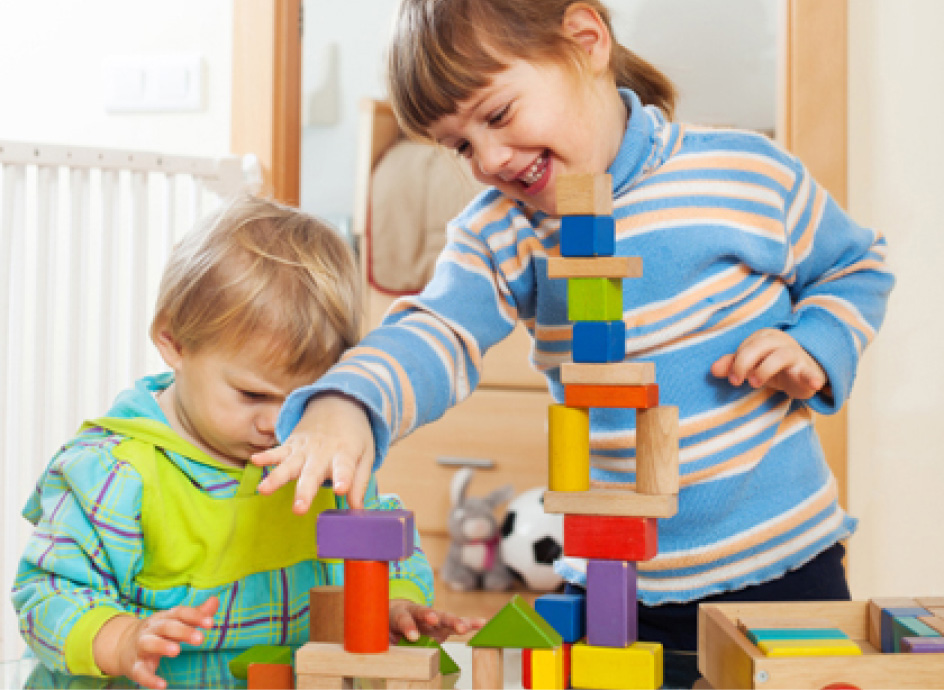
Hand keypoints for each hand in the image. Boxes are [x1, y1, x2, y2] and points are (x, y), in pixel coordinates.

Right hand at [95, 597, 218, 689]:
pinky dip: (150, 679)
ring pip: (150, 643)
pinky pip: (140, 672)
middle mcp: (151, 629)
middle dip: (183, 631)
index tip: (211, 623)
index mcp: (165, 617)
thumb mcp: (176, 621)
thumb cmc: (159, 632)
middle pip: (166, 627)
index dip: (195, 616)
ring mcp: (141, 646)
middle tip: (200, 639)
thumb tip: (215, 601)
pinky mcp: (134, 666)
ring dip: (162, 646)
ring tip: (176, 651)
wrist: (122, 645)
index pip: (180, 613)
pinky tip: (162, 685)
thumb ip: (197, 613)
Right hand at [252, 392, 374, 511]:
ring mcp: (304, 448)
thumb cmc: (353, 436)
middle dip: (304, 491)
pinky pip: (278, 451)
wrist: (338, 403)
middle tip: (299, 509)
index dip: (343, 479)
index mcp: (344, 454)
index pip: (345, 468)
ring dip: (276, 478)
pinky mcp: (292, 444)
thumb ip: (360, 482)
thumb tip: (358, 510)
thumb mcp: (365, 455)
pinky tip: (255, 461)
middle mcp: (322, 452)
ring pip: (289, 464)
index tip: (341, 490)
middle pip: (312, 473)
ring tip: (264, 491)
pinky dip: (266, 456)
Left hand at [388, 599, 485, 643]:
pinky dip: (470, 623)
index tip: (412, 636)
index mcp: (399, 614)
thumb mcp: (382, 636)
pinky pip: (457, 624)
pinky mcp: (443, 626)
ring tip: (463, 628)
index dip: (408, 626)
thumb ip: (388, 645)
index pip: (404, 619)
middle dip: (431, 617)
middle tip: (435, 621)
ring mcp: (432, 618)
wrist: (395, 617)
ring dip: (453, 621)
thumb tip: (390, 659)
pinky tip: (482, 623)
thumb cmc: (388, 628)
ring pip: (443, 617)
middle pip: (425, 612)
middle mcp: (417, 612)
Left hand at [711, 328, 825, 399]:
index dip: (736, 362)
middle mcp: (780, 342)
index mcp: (764, 337)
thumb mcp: (750, 366)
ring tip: (755, 383)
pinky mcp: (809, 371)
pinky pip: (811, 372)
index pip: (746, 346)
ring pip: (781, 356)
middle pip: (760, 346)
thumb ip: (732, 365)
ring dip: (765, 369)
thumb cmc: (771, 367)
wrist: (803, 374)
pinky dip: (813, 377)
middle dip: (744, 362)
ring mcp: (797, 355)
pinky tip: (814, 384)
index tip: (732, 379)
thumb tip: (713, 369)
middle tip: (736, 382)